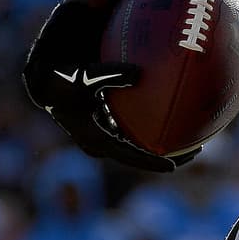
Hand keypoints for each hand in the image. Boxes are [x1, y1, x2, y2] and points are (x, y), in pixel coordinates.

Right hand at [23, 2, 194, 171]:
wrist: (45, 81)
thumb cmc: (64, 78)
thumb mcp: (87, 77)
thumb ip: (112, 75)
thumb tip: (139, 73)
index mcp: (96, 137)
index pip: (128, 155)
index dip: (151, 161)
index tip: (174, 166)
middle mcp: (100, 141)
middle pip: (137, 154)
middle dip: (163, 154)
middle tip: (193, 152)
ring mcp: (102, 133)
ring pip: (135, 143)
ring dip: (160, 142)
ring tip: (190, 137)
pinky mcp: (104, 122)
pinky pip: (132, 127)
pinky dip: (150, 123)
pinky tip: (173, 111)